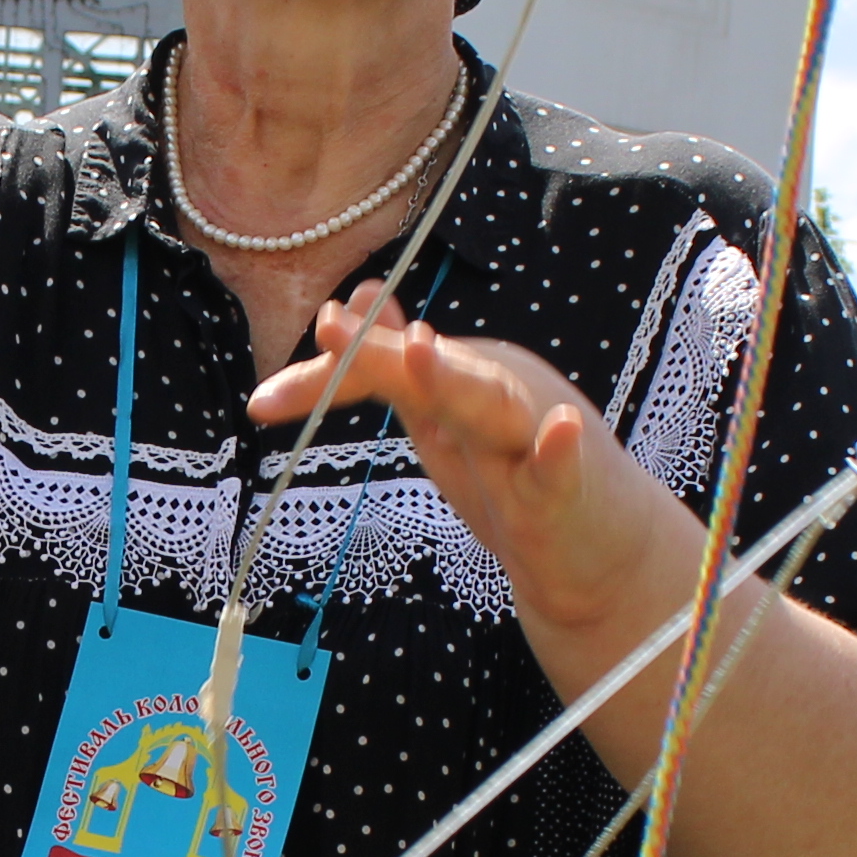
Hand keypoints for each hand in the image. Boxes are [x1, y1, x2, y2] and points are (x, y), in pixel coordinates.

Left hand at [242, 289, 665, 629]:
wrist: (595, 551)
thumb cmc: (516, 480)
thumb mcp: (443, 420)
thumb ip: (395, 371)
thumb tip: (348, 305)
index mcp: (461, 379)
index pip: (385, 364)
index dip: (326, 374)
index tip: (260, 401)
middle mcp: (498, 394)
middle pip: (432, 367)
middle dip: (378, 350)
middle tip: (328, 327)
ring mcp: (534, 439)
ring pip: (493, 401)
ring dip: (453, 376)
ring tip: (416, 351)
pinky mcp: (570, 492)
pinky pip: (563, 467)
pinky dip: (560, 449)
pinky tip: (560, 432)